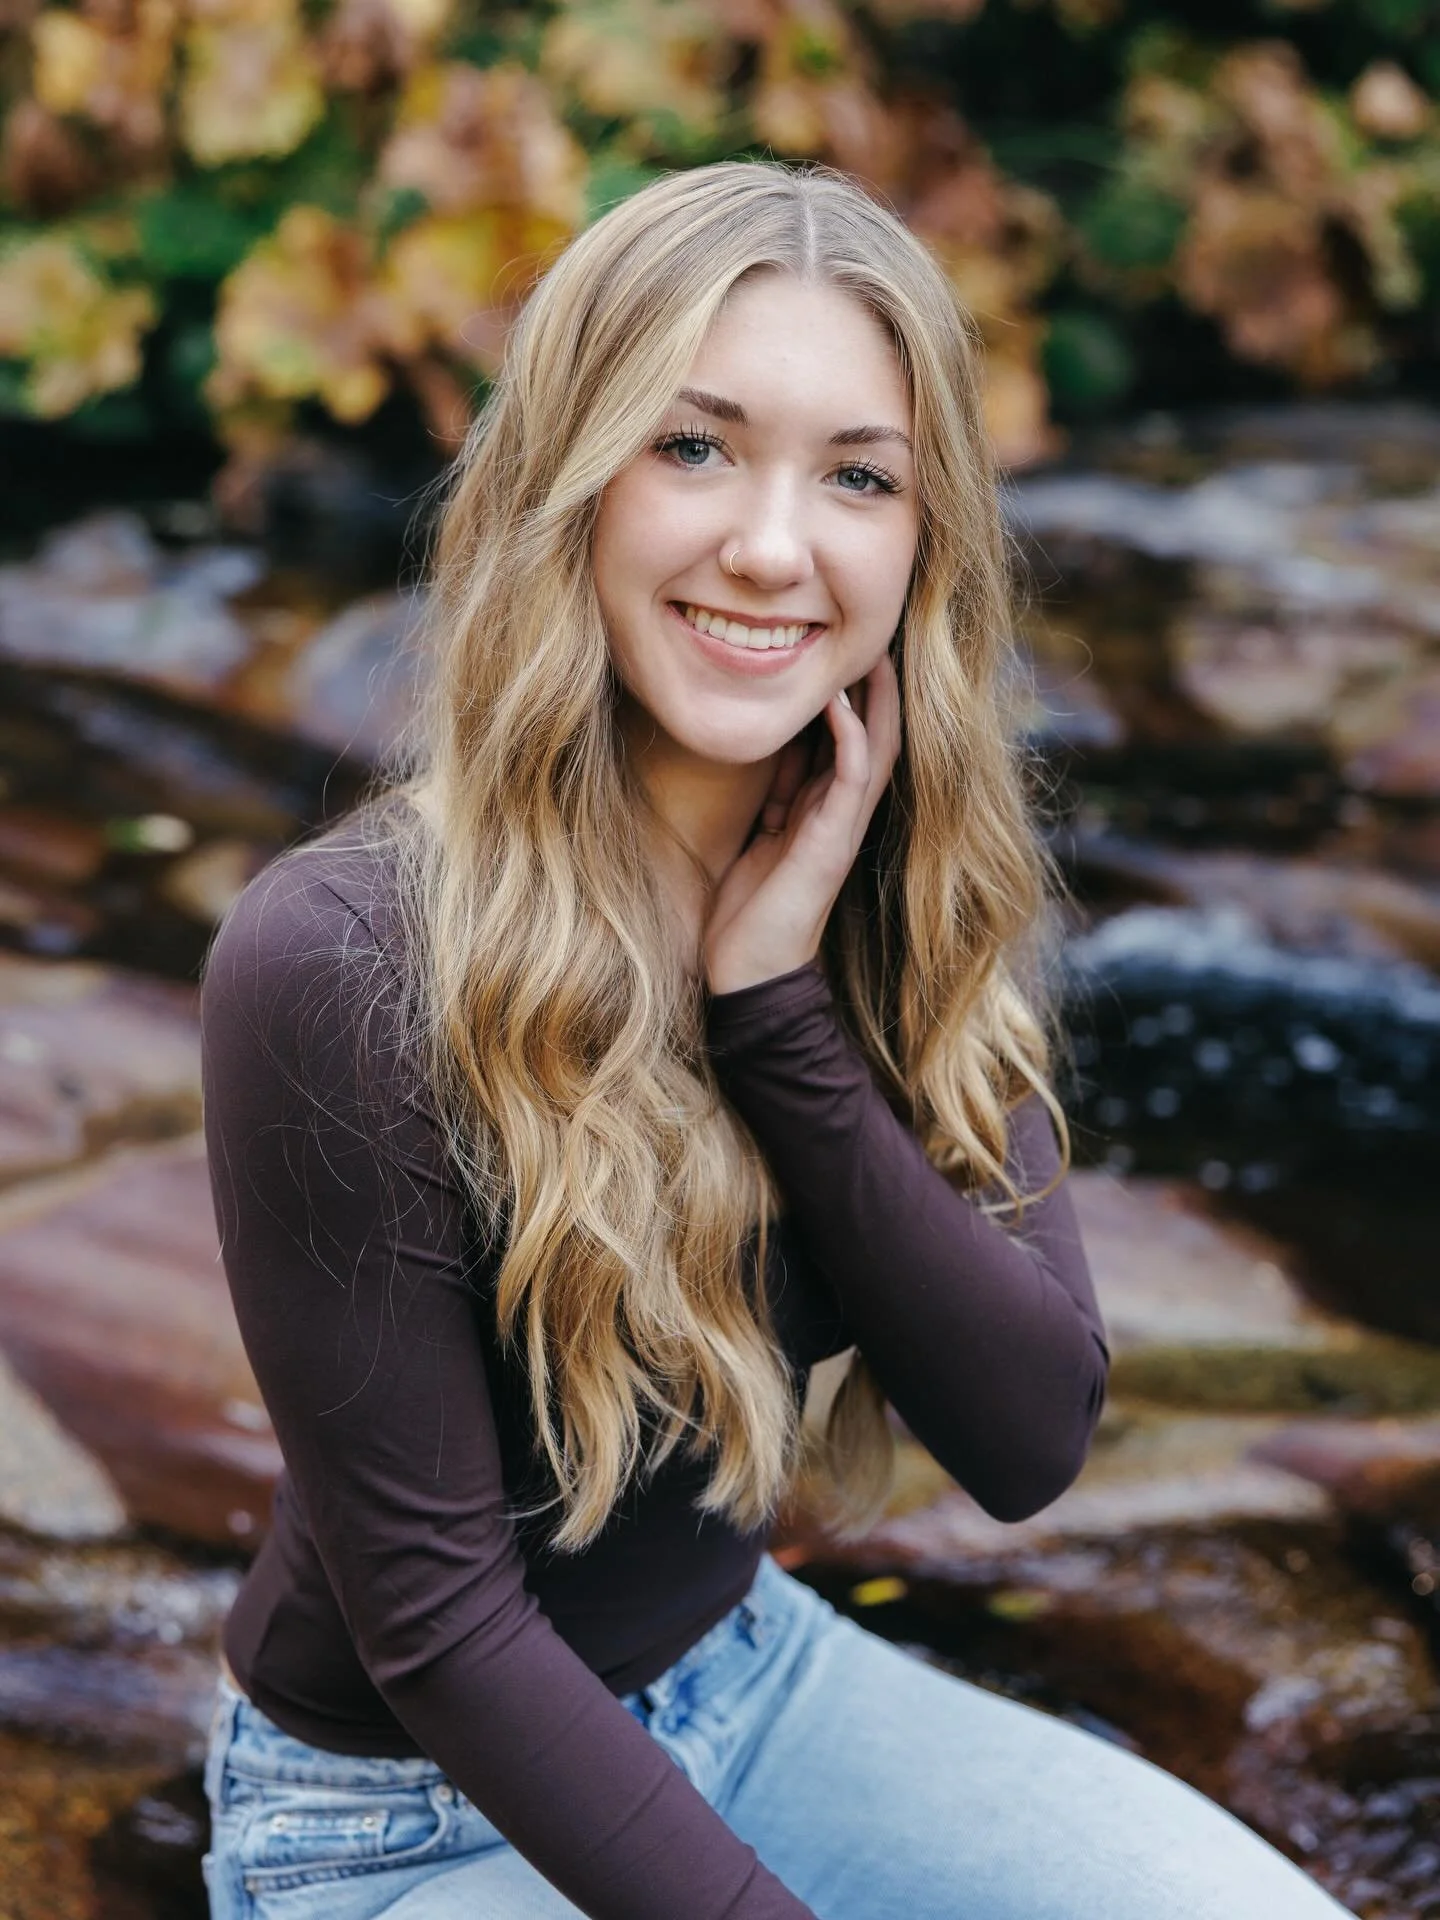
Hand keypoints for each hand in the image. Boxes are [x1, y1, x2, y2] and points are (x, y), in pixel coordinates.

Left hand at [702, 651, 901, 995]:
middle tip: (873, 634)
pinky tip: (840, 702)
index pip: (851, 741)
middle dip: (876, 687)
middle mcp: (842, 816)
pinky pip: (853, 778)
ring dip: (876, 701)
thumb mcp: (760, 836)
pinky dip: (852, 736)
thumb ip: (776, 795)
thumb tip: (778, 746)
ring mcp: (842, 829)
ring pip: (877, 749)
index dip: (854, 695)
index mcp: (824, 812)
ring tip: (872, 652)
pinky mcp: (832, 843)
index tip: (844, 648)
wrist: (747, 973)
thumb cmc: (747, 912)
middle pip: (877, 735)